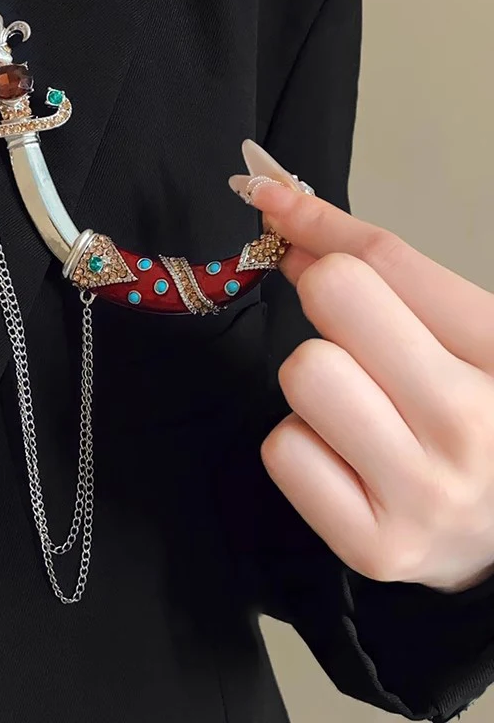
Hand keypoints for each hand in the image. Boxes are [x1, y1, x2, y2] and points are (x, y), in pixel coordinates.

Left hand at [230, 141, 493, 593]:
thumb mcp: (462, 337)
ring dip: (316, 384)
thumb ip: (387, 279)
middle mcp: (471, 424)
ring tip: (361, 413)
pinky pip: (283, 450)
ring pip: (303, 374)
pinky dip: (302, 445)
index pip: (386, 262)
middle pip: (335, 299)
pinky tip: (346, 462)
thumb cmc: (480, 421)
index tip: (271, 199)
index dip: (314, 220)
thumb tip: (288, 225)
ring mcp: (423, 493)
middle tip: (357, 344)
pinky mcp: (372, 545)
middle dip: (329, 306)